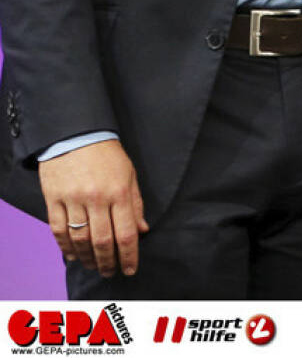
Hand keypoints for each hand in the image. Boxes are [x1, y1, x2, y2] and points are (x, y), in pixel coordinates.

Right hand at [38, 139, 147, 277]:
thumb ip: (136, 204)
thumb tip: (142, 231)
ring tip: (94, 266)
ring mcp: (73, 199)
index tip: (131, 269)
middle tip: (110, 272)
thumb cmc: (108, 155)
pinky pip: (58, 230)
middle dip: (108, 262)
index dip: (129, 256)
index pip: (126, 233)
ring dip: (87, 258)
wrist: (77, 135)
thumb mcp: (130, 174)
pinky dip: (65, 246)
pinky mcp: (54, 199)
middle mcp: (97, 198)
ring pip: (79, 239)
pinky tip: (73, 255)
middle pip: (102, 241)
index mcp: (120, 192)